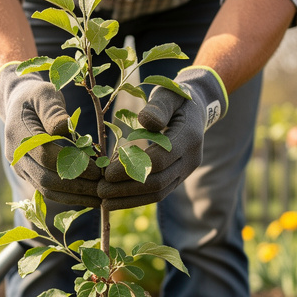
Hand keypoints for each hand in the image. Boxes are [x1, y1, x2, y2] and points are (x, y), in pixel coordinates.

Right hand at [0, 63, 101, 206]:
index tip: (98, 169)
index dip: (73, 164)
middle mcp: (16, 156)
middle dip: (77, 186)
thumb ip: (52, 109)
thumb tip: (62, 128)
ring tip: (100, 199)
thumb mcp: (44, 93)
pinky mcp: (30, 175)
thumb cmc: (37, 95)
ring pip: (47, 190)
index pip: (45, 156)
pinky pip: (49, 191)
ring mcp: (21, 168)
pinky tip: (90, 197)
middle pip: (46, 179)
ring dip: (75, 197)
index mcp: (17, 133)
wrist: (19, 104)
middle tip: (103, 188)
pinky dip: (69, 196)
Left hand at [98, 66, 226, 210]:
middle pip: (158, 182)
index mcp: (189, 137)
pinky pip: (159, 193)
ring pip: (159, 193)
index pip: (159, 160)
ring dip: (131, 199)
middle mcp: (192, 159)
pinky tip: (117, 201)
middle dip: (127, 189)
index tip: (106, 173)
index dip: (131, 169)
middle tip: (100, 190)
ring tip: (105, 202)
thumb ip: (158, 107)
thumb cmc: (175, 98)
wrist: (196, 109)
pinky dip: (137, 199)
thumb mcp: (168, 94)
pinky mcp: (179, 178)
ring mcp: (187, 171)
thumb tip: (145, 120)